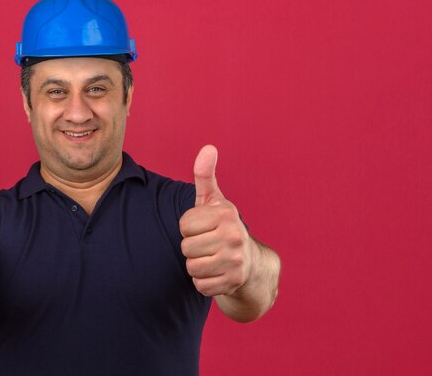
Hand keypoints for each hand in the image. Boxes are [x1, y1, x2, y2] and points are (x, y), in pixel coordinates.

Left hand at [179, 145, 252, 296]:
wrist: (249, 264)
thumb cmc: (223, 227)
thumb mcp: (214, 201)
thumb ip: (205, 176)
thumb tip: (208, 148)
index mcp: (226, 215)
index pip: (184, 225)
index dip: (189, 228)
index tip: (204, 228)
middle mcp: (234, 236)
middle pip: (186, 248)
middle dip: (192, 248)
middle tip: (208, 245)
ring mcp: (235, 261)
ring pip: (191, 267)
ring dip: (196, 266)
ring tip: (211, 258)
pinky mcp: (233, 282)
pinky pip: (200, 285)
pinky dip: (203, 283)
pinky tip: (216, 274)